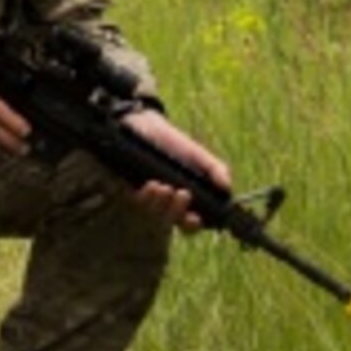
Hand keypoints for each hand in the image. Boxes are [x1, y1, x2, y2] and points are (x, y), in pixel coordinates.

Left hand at [120, 109, 233, 233]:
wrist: (141, 124)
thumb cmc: (171, 142)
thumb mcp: (195, 153)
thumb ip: (214, 168)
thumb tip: (227, 186)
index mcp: (179, 201)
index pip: (187, 225)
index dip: (191, 226)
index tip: (196, 219)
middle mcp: (160, 205)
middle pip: (168, 224)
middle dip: (176, 214)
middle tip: (182, 195)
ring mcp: (141, 200)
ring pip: (150, 216)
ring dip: (160, 205)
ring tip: (165, 187)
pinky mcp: (122, 192)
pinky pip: (132, 204)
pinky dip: (144, 198)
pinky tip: (151, 185)